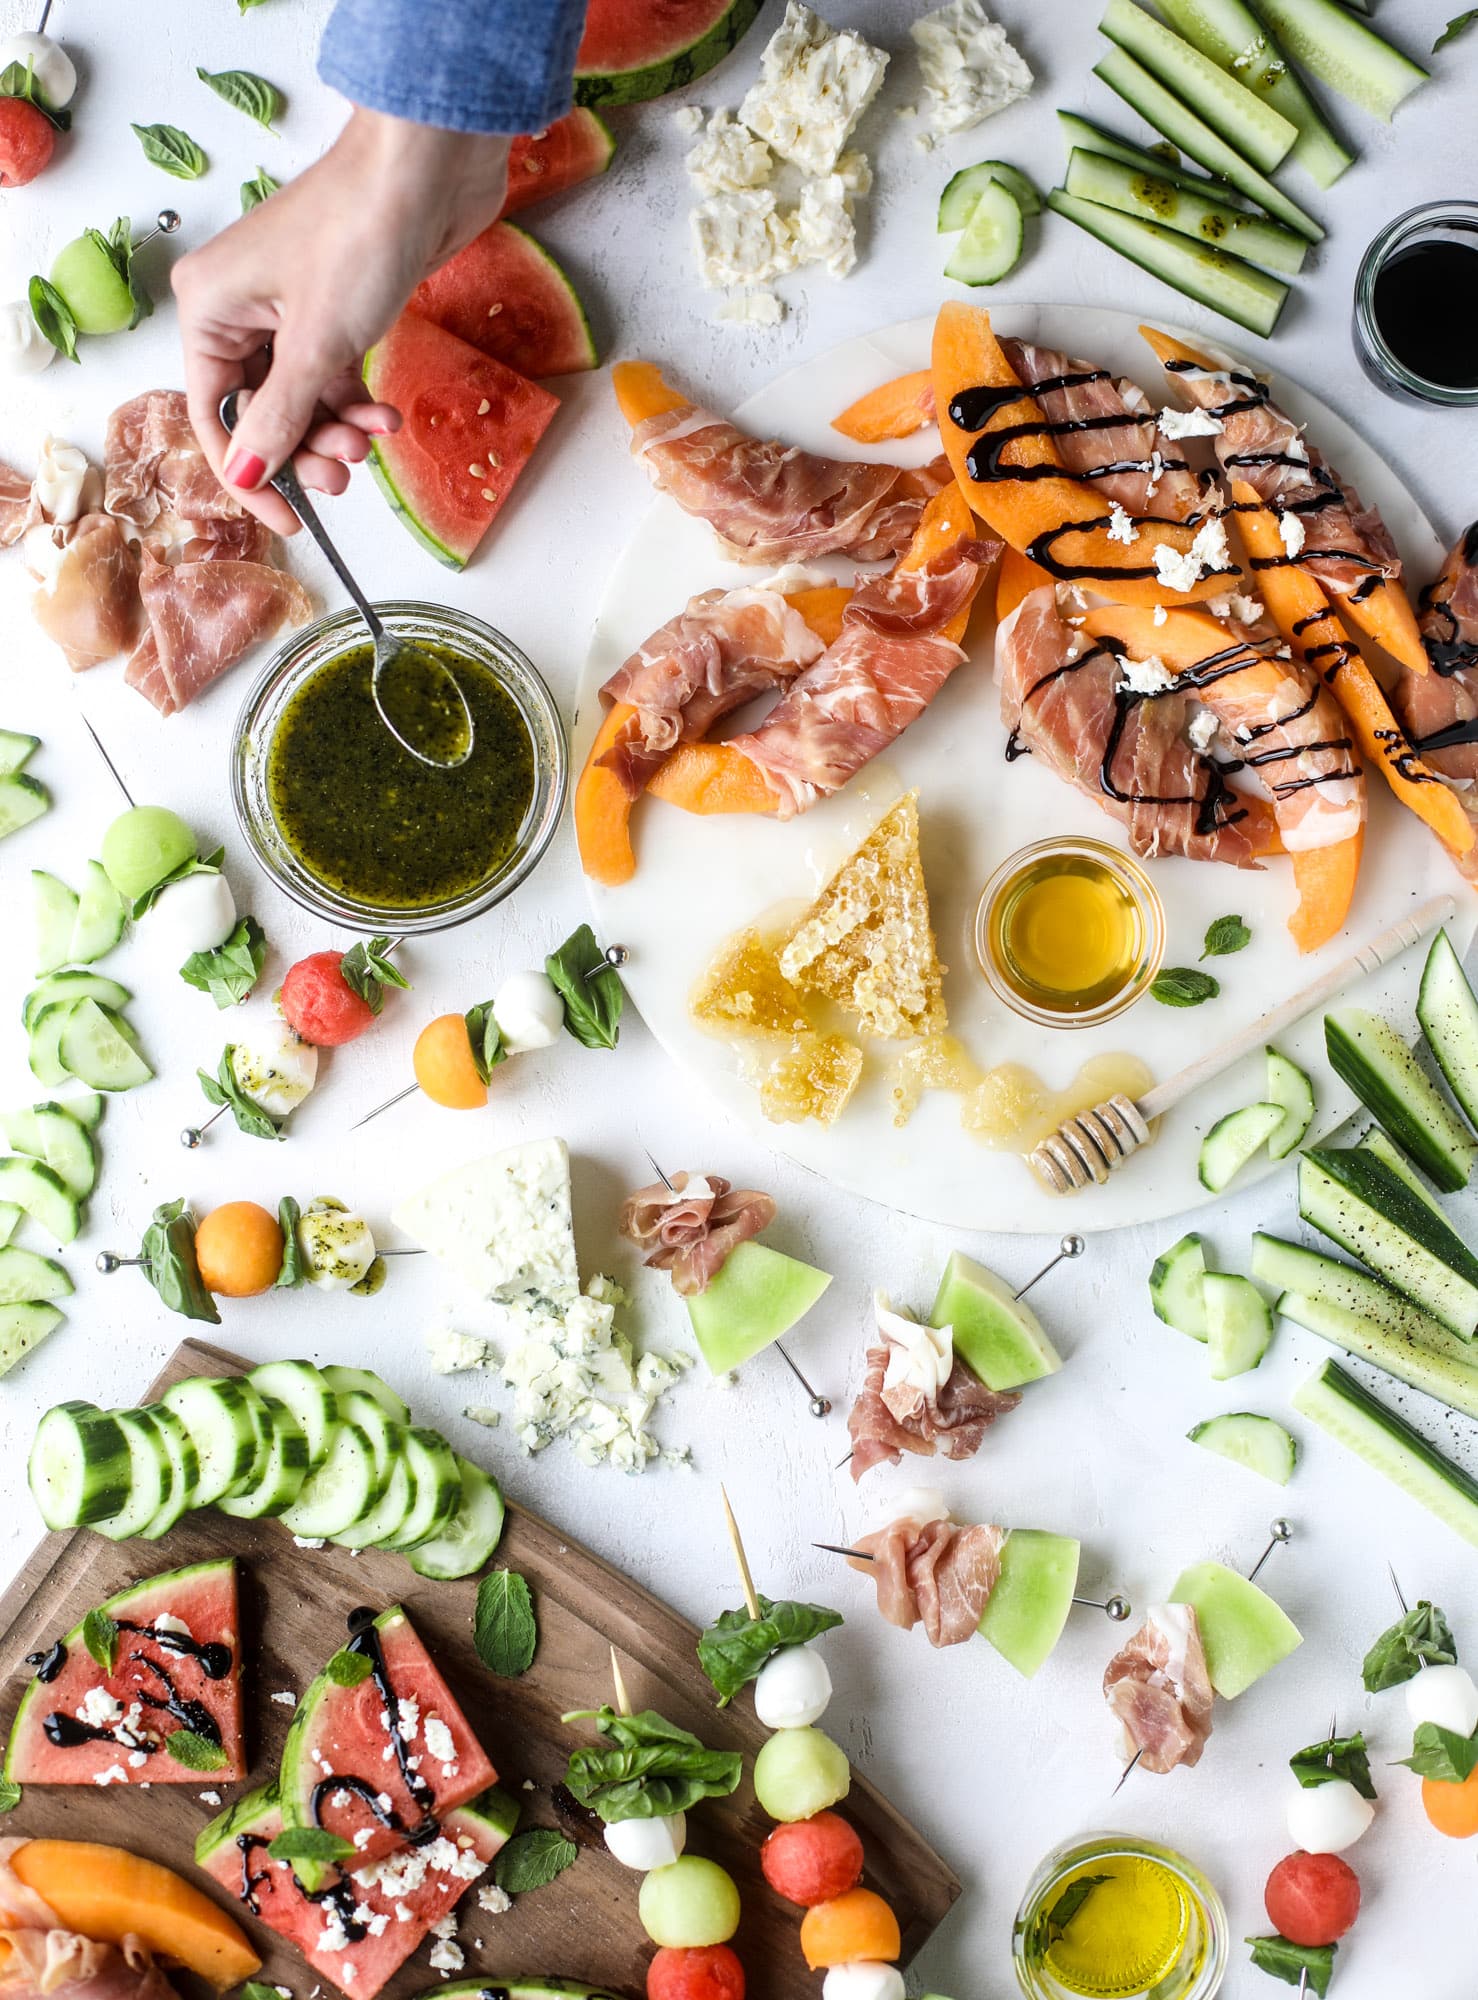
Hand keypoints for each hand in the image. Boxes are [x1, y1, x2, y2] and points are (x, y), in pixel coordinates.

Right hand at [173, 108, 510, 535]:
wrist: (426, 165)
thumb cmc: (361, 231)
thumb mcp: (316, 344)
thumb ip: (281, 418)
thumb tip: (249, 476)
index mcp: (209, 308)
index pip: (213, 415)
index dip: (249, 477)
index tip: (289, 521)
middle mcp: (239, 307)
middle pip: (258, 412)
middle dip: (302, 452)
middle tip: (344, 477)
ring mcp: (288, 306)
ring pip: (300, 399)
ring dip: (336, 432)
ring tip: (371, 442)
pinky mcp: (336, 306)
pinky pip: (332, 376)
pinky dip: (357, 404)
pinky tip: (386, 419)